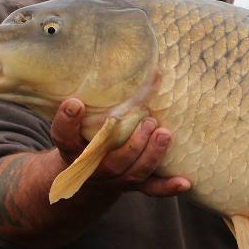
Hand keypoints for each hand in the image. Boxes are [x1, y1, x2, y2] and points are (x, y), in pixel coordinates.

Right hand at [50, 98, 190, 197]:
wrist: (83, 176)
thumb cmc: (81, 136)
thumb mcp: (76, 121)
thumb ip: (86, 101)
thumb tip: (108, 58)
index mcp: (72, 150)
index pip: (64, 137)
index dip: (67, 122)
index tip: (75, 102)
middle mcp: (92, 169)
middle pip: (111, 163)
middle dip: (132, 144)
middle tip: (147, 120)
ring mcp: (114, 179)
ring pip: (134, 174)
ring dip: (151, 155)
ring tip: (163, 133)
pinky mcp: (132, 185)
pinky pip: (151, 190)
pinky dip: (168, 188)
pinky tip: (184, 182)